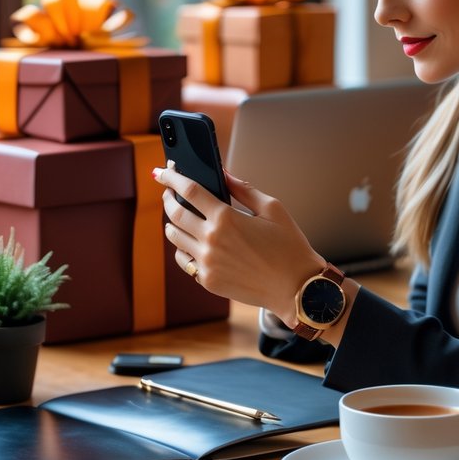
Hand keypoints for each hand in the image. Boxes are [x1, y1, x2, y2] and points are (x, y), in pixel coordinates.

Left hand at [154, 162, 323, 323]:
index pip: (189, 190)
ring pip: (174, 237)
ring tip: (180, 215)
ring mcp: (207, 263)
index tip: (162, 171)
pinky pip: (184, 260)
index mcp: (226, 219)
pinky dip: (183, 248)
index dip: (171, 177)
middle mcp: (211, 240)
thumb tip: (223, 174)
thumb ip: (243, 189)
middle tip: (169, 192)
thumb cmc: (289, 247)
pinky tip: (191, 241)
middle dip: (168, 198)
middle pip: (174, 213)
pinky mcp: (207, 280)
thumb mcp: (272, 209)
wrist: (296, 288)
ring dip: (173, 223)